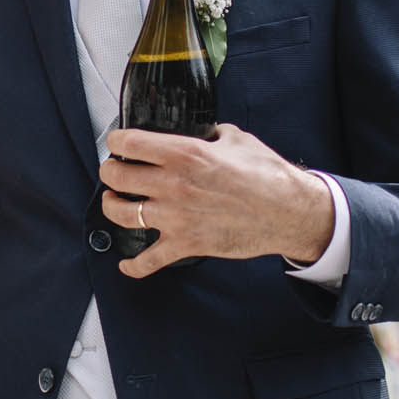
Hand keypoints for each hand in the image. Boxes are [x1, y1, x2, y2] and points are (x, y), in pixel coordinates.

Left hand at [97, 124, 332, 278]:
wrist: (289, 212)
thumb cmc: (267, 175)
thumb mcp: (236, 138)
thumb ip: (211, 134)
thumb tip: (202, 133)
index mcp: (185, 153)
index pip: (131, 143)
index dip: (116, 141)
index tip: (117, 142)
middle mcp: (174, 185)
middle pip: (117, 177)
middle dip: (109, 171)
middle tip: (113, 170)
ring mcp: (177, 217)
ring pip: (122, 214)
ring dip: (112, 207)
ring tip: (114, 201)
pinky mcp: (186, 244)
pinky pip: (149, 261)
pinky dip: (133, 265)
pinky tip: (126, 263)